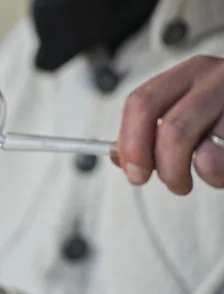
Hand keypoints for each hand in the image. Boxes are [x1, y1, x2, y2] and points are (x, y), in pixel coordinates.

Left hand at [116, 55, 223, 194]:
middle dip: (159, 164)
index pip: (141, 102)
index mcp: (189, 73)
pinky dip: (214, 174)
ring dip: (183, 175)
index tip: (133, 171)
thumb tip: (118, 157)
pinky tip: (219, 171)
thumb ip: (153, 134)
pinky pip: (219, 158)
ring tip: (188, 183)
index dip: (130, 142)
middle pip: (170, 126)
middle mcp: (216, 77)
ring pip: (198, 146)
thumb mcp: (190, 118)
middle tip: (165, 182)